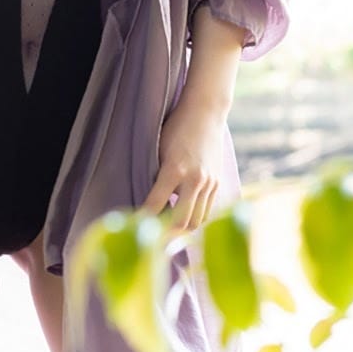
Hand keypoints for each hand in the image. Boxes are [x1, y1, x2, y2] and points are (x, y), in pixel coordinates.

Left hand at [139, 97, 225, 234]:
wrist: (206, 113)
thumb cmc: (176, 128)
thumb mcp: (160, 150)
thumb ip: (157, 177)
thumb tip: (149, 205)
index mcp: (175, 169)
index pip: (156, 205)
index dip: (143, 220)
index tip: (134, 228)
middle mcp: (195, 179)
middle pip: (182, 222)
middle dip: (166, 234)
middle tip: (152, 239)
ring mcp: (210, 183)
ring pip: (197, 221)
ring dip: (182, 229)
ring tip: (167, 231)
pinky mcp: (218, 183)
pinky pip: (208, 211)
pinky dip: (195, 218)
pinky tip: (182, 218)